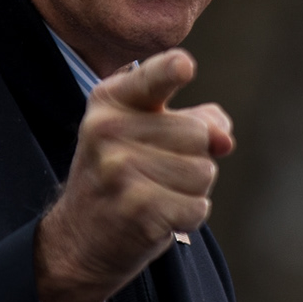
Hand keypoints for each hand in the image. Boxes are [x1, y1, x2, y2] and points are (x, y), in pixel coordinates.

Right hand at [34, 49, 233, 301]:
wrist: (79, 237)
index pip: (152, 78)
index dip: (172, 70)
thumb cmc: (122, 176)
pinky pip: (198, 207)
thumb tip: (223, 139)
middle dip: (192, 158)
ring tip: (154, 194)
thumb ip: (194, 120)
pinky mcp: (137, 209)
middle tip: (155, 173)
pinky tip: (156, 218)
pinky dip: (187, 217)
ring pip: (203, 172)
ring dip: (190, 190)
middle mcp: (108, 130)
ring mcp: (120, 170)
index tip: (184, 64)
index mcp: (110, 101)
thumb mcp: (145, 134)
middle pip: (198, 135)